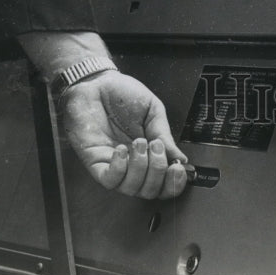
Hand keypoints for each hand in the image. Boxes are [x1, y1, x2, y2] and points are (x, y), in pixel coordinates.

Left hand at [59, 70, 187, 198]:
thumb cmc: (122, 94)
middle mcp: (133, 163)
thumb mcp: (153, 110)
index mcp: (150, 152)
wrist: (97, 83)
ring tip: (139, 142)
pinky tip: (121, 149)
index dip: (174, 182)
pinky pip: (110, 180)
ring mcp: (114, 165)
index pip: (164, 182)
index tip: (178, 168)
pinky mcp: (95, 163)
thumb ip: (165, 134)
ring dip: (140, 167)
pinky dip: (120, 168)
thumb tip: (180, 158)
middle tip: (156, 146)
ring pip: (131, 189)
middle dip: (158, 171)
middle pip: (149, 191)